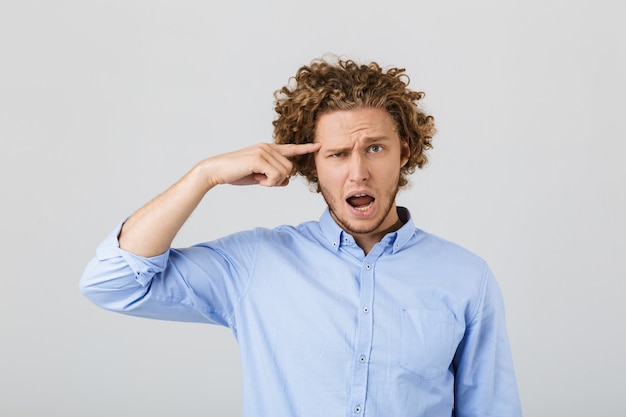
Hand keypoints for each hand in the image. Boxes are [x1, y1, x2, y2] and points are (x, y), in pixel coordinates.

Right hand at [200, 142, 320, 187]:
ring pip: (284, 173)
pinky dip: (268, 183)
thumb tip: (287, 181)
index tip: (319, 146)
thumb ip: (273, 178)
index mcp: (268, 149)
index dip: (305, 148)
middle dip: (279, 180)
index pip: (290, 149)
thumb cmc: (236, 174)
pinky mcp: (259, 158)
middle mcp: (268, 147)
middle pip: (290, 168)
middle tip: (262, 180)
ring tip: (257, 178)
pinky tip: (256, 179)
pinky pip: (276, 176)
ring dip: (272, 182)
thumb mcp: (258, 177)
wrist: (217, 171)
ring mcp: (264, 151)